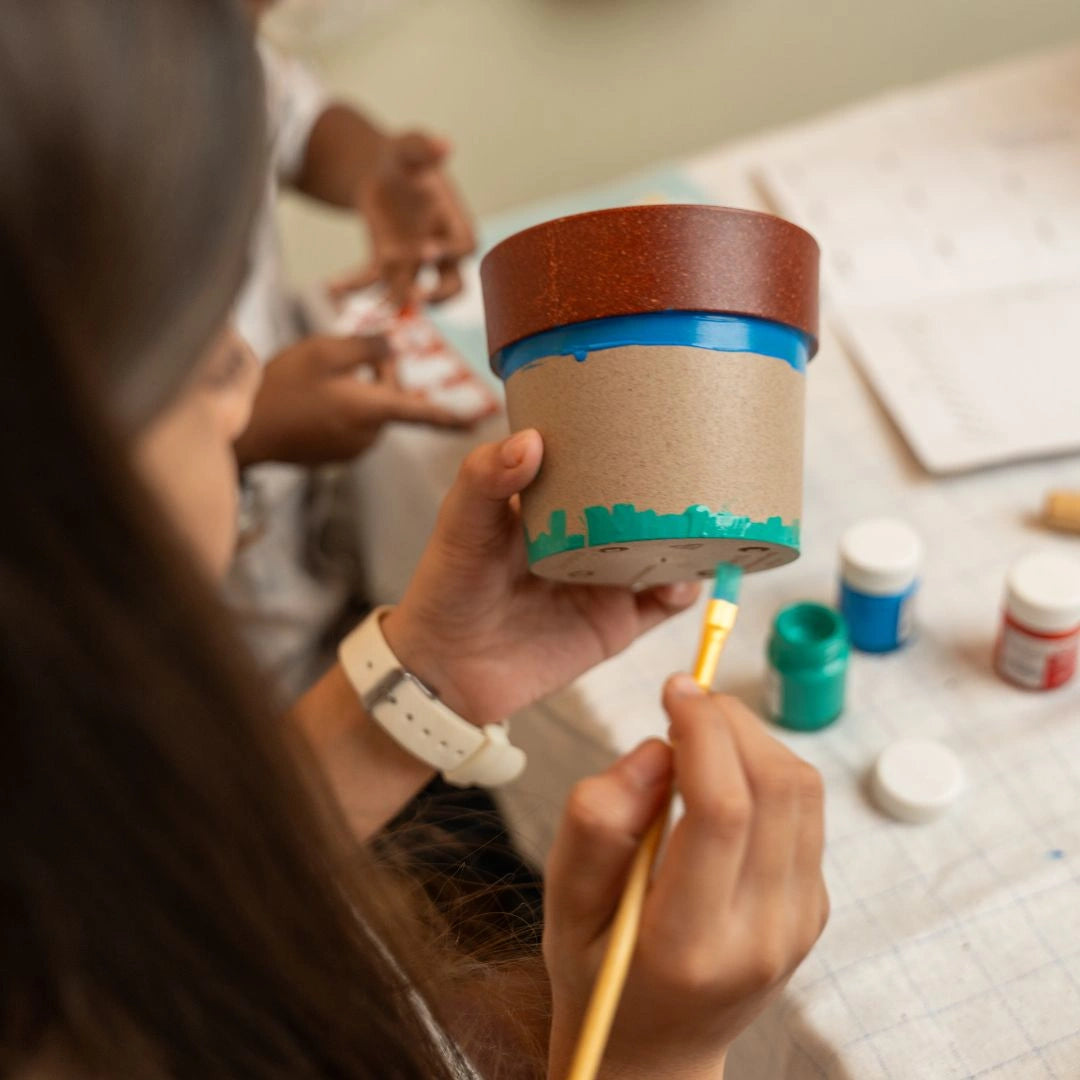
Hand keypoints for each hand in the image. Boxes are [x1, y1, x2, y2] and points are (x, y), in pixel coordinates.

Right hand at [234, 333, 470, 466]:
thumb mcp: (326, 351)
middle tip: (349, 353)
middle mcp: (370, 435)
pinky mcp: (336, 454)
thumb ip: (368, 347)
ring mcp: (352, 449)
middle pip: (393, 399)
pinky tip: (312, 398)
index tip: (479, 425)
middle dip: (380, 374)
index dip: (453, 416)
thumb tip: (395, 346)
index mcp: (373, 411)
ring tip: (319, 378)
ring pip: (372, 410)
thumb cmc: (282, 387)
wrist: (243, 431)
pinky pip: (353, 424)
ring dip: (359, 389)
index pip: (424, 413)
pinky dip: (342, 406)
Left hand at [331, 131, 475, 307]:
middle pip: (453, 283)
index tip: (429, 250)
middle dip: (440, 295)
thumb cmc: (401, 158)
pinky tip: (334, 284)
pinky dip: (356, 286)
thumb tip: (445, 144)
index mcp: (453, 220)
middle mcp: (440, 247)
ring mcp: (415, 261)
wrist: (377, 171)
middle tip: (417, 297)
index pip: (466, 245)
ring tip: (379, 306)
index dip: (453, 252)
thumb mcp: (408, 147)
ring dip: (398, 300)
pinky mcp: (389, 265)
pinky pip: (376, 282)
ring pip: (416, 291)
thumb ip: (424, 147)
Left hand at [381, 429, 700, 723]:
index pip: (601, 460)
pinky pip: (665, 604)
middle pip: (645, 504)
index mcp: (556, 501)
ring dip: (688, 539)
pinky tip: (681, 581)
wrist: (447, 670)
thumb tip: (531, 440)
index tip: (655, 417)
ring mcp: (608, 578)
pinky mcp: (618, 622)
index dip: (626, 438)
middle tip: (699, 470)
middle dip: (674, 488)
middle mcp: (590, 535)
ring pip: (665, 550)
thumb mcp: (461, 524)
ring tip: (699, 527)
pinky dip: (683, 591)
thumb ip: (486, 479)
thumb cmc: (447, 585)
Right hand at [544, 679, 827, 1079]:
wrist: (656, 1052)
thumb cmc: (598, 973)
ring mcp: (798, 925)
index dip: (704, 730)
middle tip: (685, 699)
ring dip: (753, 739)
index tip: (676, 686)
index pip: (722, 811)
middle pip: (776, 790)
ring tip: (700, 732)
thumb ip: (597, 821)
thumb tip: (658, 750)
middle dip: (732, 721)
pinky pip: (805, 813)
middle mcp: (761, 936)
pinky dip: (766, 771)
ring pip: (802, 792)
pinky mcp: (812, 910)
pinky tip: (721, 778)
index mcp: (690, 943)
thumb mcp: (563, 903)